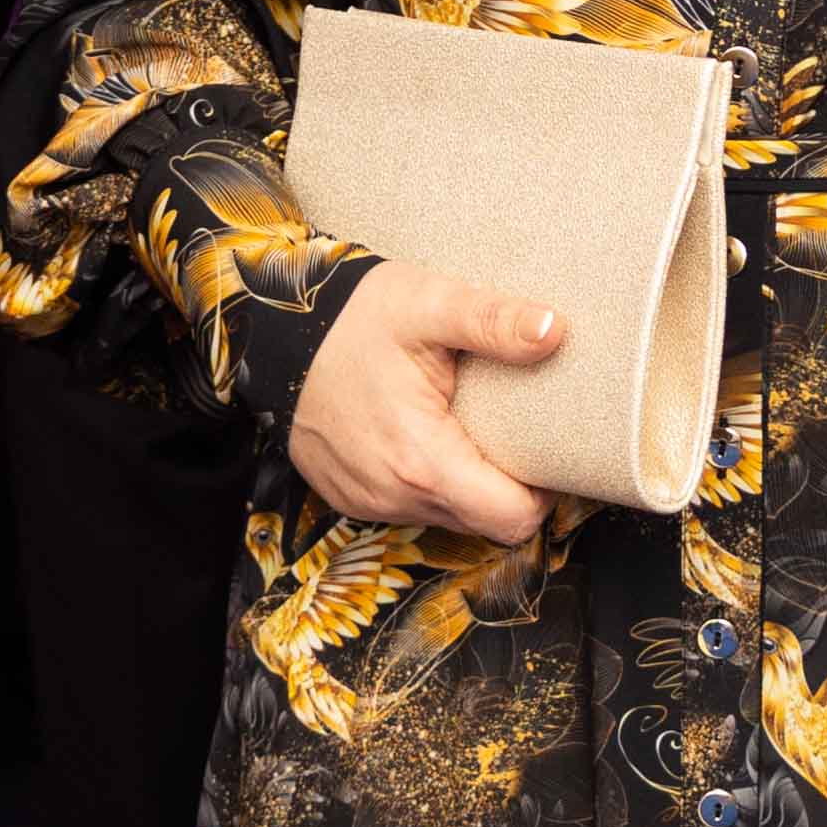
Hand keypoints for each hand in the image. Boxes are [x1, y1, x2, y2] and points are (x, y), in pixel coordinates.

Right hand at [289, 259, 563, 548]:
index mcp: (423, 462)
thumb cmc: (354, 317)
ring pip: (449, 518)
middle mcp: (393, 497)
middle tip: (513, 431)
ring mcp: (368, 503)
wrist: (272, 331)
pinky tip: (428, 435)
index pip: (514, 519)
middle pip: (485, 523)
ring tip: (469, 428)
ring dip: (468, 485)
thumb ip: (493, 320)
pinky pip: (410, 508)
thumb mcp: (429, 304)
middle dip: (509, 487)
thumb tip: (554, 331)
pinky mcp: (350, 498)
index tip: (544, 449)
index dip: (543, 490)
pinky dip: (430, 483)